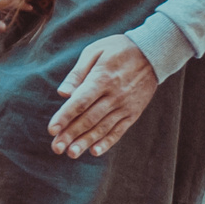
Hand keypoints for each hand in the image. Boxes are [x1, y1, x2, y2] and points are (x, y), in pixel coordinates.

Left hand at [48, 34, 158, 158]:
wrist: (153, 53)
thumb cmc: (118, 50)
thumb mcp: (95, 51)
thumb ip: (77, 73)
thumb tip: (63, 93)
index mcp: (102, 78)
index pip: (80, 102)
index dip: (64, 117)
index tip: (51, 130)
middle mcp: (114, 95)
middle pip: (89, 119)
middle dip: (71, 134)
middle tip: (56, 148)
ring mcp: (125, 106)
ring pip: (103, 128)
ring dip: (86, 142)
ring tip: (71, 153)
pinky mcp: (133, 112)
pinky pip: (119, 130)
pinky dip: (107, 142)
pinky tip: (95, 151)